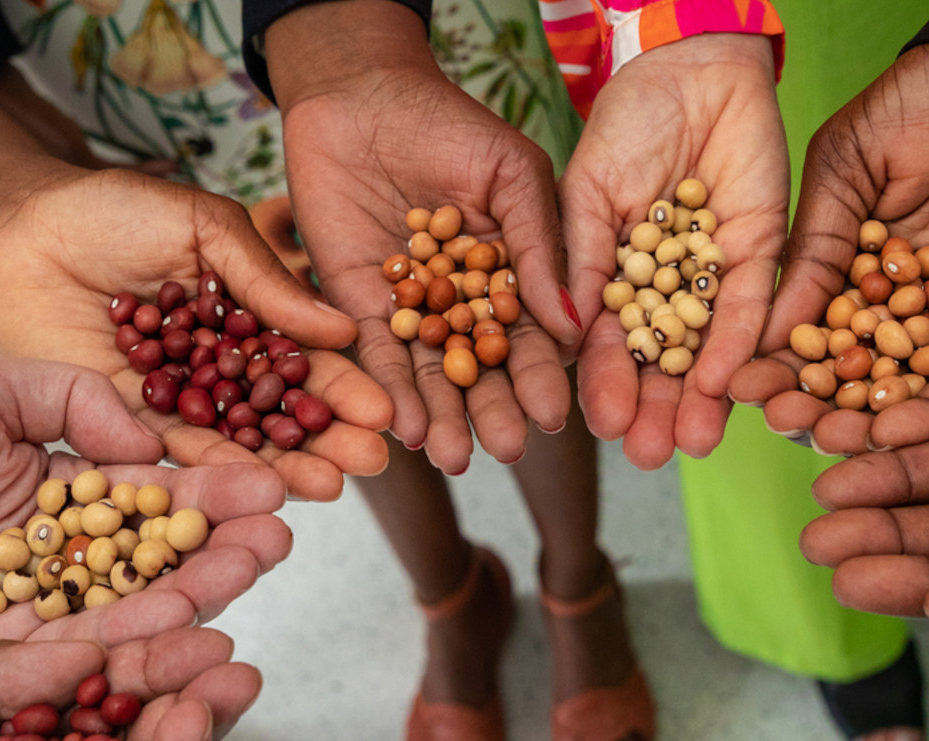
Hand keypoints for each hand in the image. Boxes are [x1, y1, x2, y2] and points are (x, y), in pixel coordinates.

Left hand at [0, 166, 392, 501]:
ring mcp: (175, 401)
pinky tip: (253, 486)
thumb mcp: (205, 228)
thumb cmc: (113, 211)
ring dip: (284, 467)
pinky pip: (174, 451)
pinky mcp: (125, 424)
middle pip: (281, 413)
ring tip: (330, 487)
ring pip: (237, 442)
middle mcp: (219, 370)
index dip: (344, 386)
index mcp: (247, 320)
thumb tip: (342, 330)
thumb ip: (267, 280)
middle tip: (371, 462)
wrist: (19, 228)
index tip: (384, 411)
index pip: (305, 360)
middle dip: (328, 439)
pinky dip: (215, 470)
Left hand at [0, 357, 292, 678]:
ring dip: (203, 587)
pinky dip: (143, 638)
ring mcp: (41, 611)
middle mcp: (63, 554)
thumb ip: (71, 397)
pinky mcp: (12, 663)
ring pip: (136, 604)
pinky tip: (193, 617)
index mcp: (60, 488)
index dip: (214, 488)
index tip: (271, 479)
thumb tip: (149, 439)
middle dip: (226, 542)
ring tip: (260, 561)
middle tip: (284, 529)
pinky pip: (87, 650)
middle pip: (160, 553)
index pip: (154, 491)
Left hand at [268, 0, 572, 473]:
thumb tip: (572, 327)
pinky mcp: (356, 305)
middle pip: (480, 368)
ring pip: (428, 373)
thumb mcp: (512, 176)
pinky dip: (388, 389)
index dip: (540, 376)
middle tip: (504, 450)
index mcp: (510, 276)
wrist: (360, 94)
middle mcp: (462, 303)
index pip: (529, 336)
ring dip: (440, 417)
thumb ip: (539, 247)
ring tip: (452, 457)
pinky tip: (401, 425)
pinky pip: (376, 353)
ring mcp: (410, 308)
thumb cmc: (450, 124)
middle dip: (492, 411)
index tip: (553, 416)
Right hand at [561, 34, 787, 468]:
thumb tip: (567, 331)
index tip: (594, 425)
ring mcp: (715, 278)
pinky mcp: (764, 256)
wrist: (691, 68)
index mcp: (618, 282)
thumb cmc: (627, 123)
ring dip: (699, 400)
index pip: (610, 346)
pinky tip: (726, 384)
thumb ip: (580, 257)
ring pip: (708, 351)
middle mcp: (668, 292)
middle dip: (654, 411)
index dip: (604, 384)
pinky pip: (752, 308)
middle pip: (662, 364)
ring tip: (689, 445)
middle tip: (646, 456)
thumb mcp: (588, 192)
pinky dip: (739, 345)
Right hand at [732, 44, 928, 455]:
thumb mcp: (849, 162)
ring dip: (877, 422)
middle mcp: (904, 304)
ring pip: (916, 388)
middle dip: (821, 406)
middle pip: (857, 375)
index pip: (810, 332)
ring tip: (841, 441)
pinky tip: (909, 428)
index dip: (776, 364)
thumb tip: (767, 333)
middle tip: (790, 426)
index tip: (741, 390)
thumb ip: (815, 245)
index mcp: (855, 267)